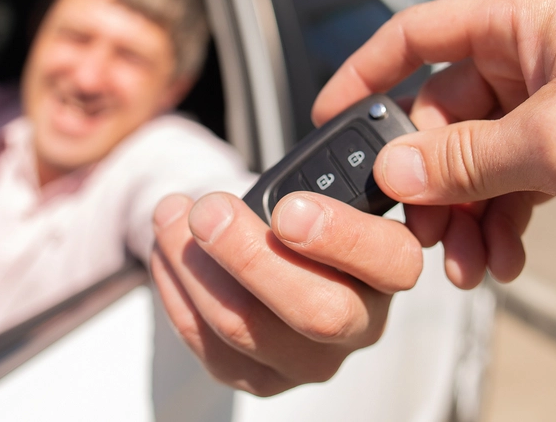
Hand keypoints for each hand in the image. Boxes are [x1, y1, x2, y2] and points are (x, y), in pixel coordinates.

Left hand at [149, 190, 421, 395]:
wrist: (286, 247)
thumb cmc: (310, 209)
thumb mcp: (331, 185)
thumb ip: (323, 178)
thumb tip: (282, 181)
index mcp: (390, 269)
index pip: (390, 262)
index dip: (341, 237)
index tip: (288, 208)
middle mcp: (360, 324)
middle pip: (316, 311)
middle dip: (251, 256)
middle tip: (209, 211)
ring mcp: (309, 359)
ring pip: (250, 329)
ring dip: (197, 267)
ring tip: (171, 215)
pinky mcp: (261, 377)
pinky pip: (209, 345)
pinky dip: (177, 291)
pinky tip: (165, 250)